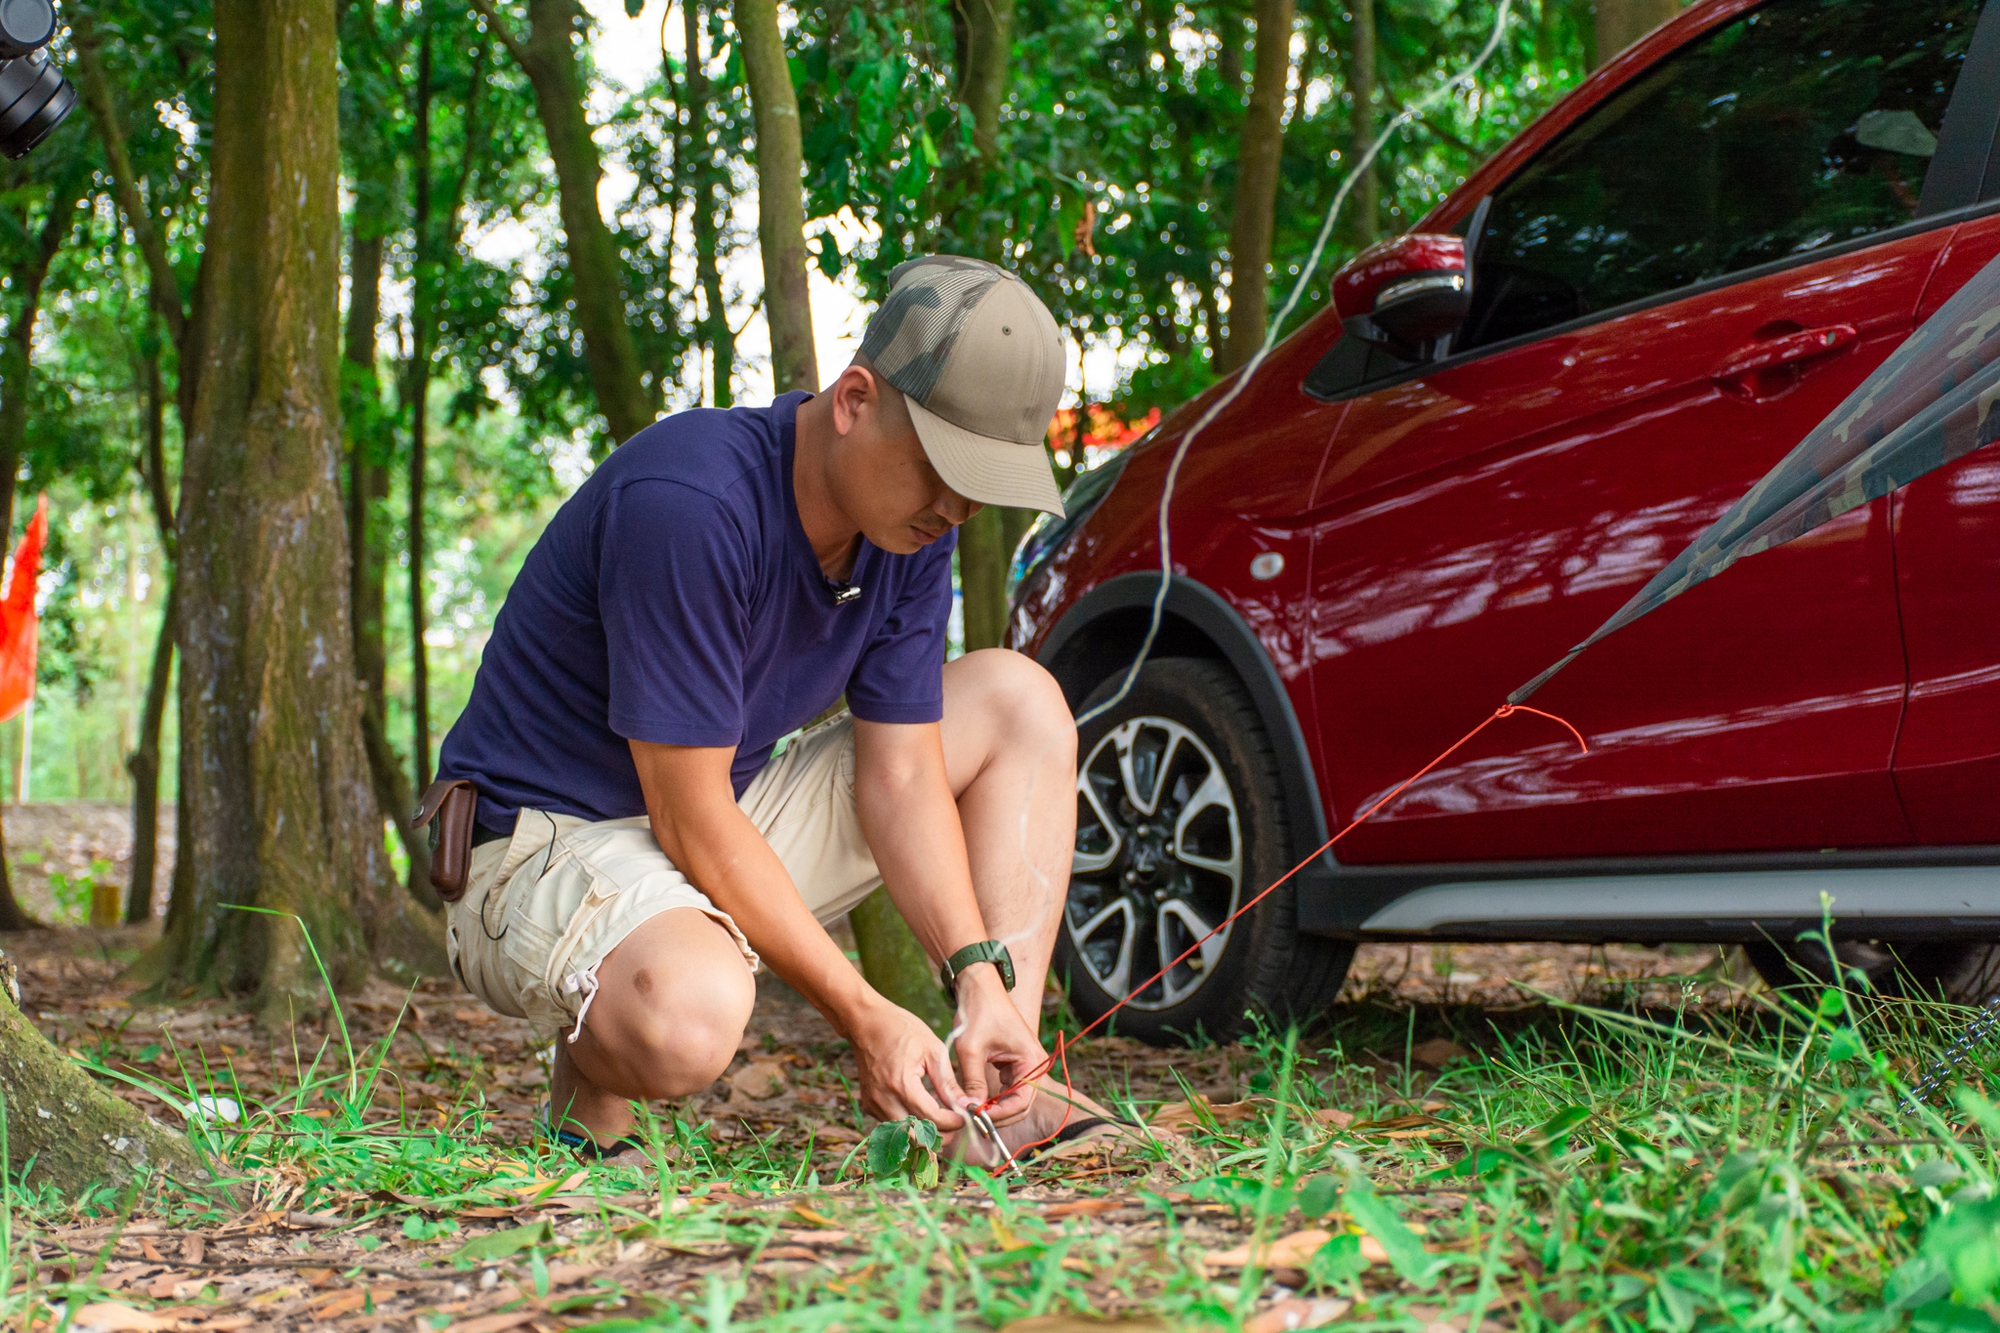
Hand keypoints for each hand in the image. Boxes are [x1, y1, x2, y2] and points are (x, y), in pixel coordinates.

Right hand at [847, 994, 967, 1129]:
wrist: (866, 1022)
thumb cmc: (901, 1029)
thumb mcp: (933, 1050)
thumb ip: (948, 1083)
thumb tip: (966, 1105)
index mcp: (902, 1083)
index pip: (932, 1118)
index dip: (953, 1122)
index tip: (966, 1117)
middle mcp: (884, 1099)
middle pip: (916, 1135)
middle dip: (939, 1133)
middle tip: (955, 1123)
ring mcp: (874, 1104)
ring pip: (903, 1133)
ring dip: (924, 1130)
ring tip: (941, 1117)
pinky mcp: (869, 1104)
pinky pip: (892, 1124)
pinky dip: (909, 1123)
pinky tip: (922, 1109)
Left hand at [948, 967, 1043, 1125]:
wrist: (979, 986)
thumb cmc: (978, 1012)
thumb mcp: (971, 1050)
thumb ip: (972, 1082)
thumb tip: (969, 1110)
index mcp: (1032, 1061)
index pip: (1021, 1102)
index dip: (1000, 1115)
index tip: (976, 1117)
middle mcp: (1035, 1065)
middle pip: (1020, 1104)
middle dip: (998, 1115)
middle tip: (973, 1121)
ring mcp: (1026, 1065)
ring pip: (1014, 1099)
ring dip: (995, 1108)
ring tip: (972, 1112)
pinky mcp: (1015, 1063)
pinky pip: (1008, 1088)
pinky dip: (994, 1097)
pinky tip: (976, 1100)